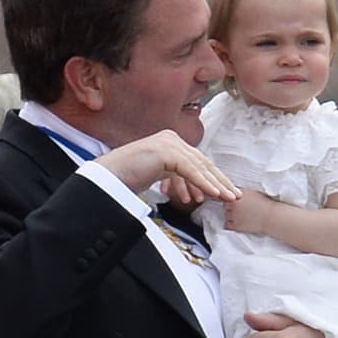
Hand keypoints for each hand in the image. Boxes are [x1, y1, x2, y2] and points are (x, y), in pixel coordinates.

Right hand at [95, 129, 239, 202]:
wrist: (104, 178)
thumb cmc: (125, 180)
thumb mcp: (156, 178)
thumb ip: (174, 180)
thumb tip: (192, 194)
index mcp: (168, 143)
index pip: (197, 162)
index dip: (213, 178)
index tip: (225, 193)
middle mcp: (170, 139)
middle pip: (202, 162)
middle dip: (219, 181)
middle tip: (233, 196)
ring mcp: (168, 143)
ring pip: (199, 166)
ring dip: (216, 184)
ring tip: (227, 198)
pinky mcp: (165, 151)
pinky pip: (191, 170)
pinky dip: (204, 183)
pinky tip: (214, 194)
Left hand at [224, 189, 274, 235]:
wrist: (271, 216)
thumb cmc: (264, 205)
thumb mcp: (251, 193)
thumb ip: (240, 193)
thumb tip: (232, 193)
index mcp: (237, 194)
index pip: (226, 196)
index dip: (232, 200)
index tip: (237, 203)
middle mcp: (233, 203)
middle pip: (225, 206)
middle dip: (230, 208)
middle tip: (241, 211)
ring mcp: (233, 214)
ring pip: (226, 216)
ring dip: (231, 217)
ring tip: (242, 217)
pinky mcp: (235, 225)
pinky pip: (226, 225)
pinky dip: (231, 225)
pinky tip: (239, 223)